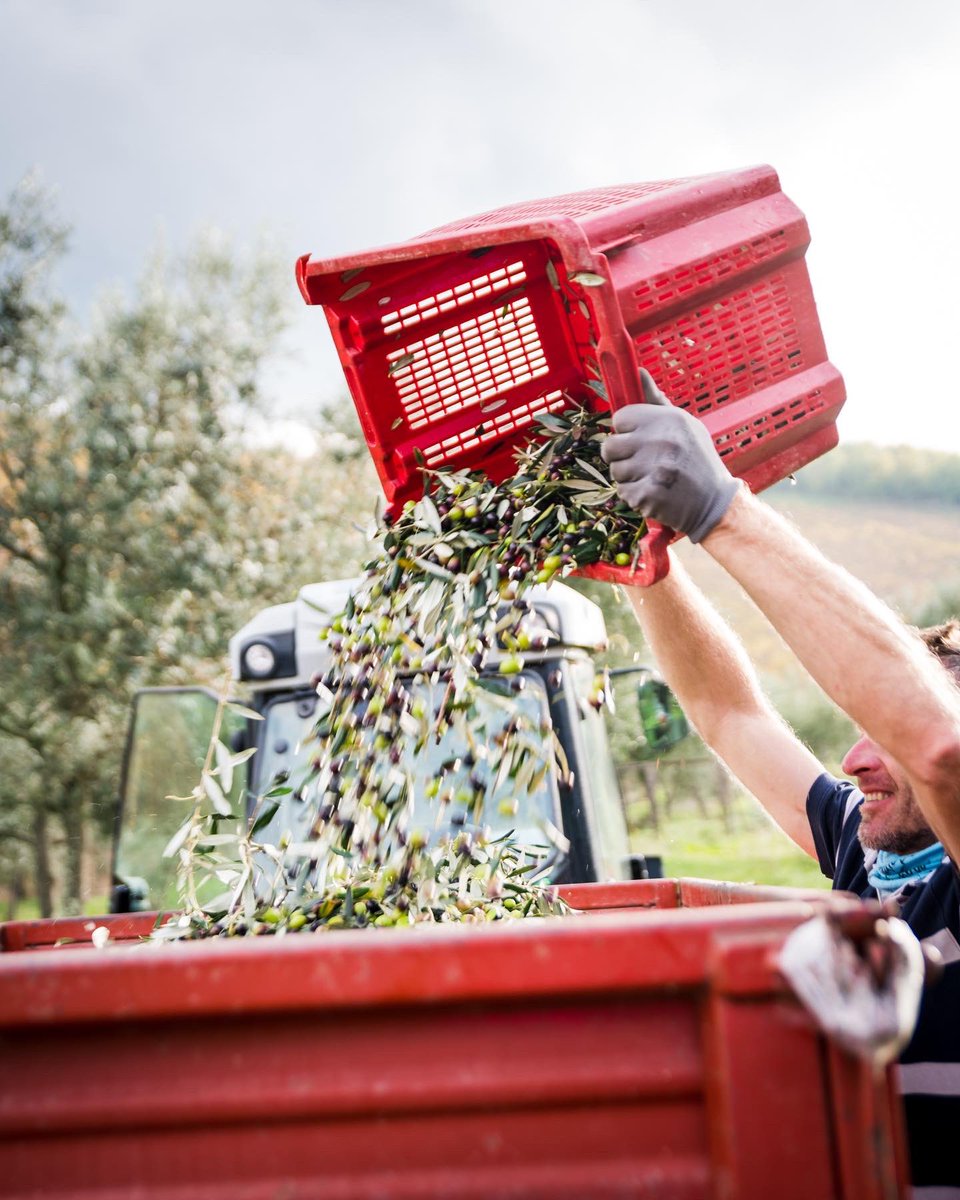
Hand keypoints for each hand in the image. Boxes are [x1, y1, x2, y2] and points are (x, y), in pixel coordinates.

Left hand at [600, 369, 739, 543]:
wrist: (716, 502)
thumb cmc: (696, 460)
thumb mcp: (683, 424)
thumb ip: (655, 401)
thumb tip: (637, 371)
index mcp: (668, 419)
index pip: (620, 418)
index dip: (626, 431)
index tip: (640, 440)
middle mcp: (661, 440)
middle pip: (610, 446)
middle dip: (621, 457)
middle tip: (643, 463)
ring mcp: (654, 469)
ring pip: (615, 471)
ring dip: (629, 478)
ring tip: (653, 479)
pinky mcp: (649, 494)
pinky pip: (623, 493)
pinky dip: (635, 497)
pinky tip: (655, 494)